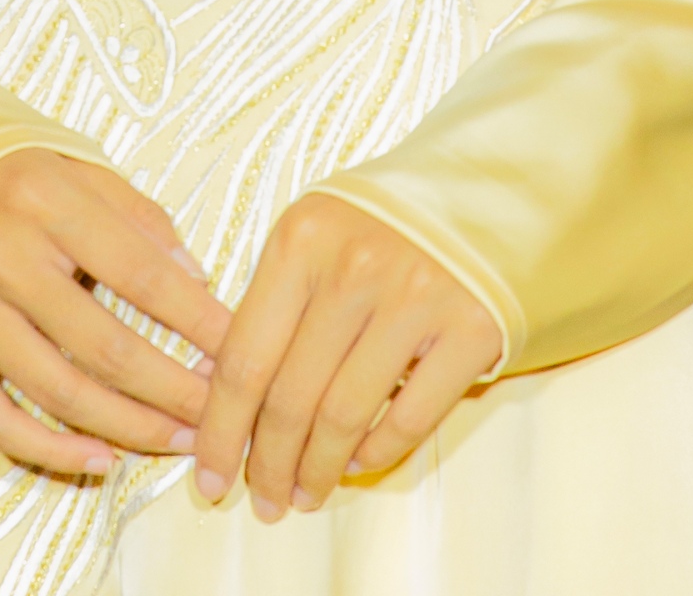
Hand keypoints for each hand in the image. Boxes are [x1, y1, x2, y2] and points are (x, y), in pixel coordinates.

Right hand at [0, 148, 229, 477]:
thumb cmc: (10, 181)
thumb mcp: (74, 170)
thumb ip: (137, 218)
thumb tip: (195, 280)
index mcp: (45, 201)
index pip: (140, 272)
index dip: (197, 318)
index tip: (239, 347)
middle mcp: (0, 256)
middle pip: (104, 347)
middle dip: (173, 388)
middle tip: (218, 412)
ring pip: (58, 392)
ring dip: (128, 426)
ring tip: (178, 439)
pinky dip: (51, 449)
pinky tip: (101, 457)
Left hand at [192, 193, 500, 521]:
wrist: (485, 191)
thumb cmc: (381, 224)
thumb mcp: (315, 236)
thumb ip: (273, 304)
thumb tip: (220, 401)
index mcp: (303, 238)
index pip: (244, 356)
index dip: (220, 430)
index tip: (207, 476)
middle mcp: (355, 265)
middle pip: (289, 396)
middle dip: (267, 464)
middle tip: (263, 500)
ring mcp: (416, 296)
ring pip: (343, 415)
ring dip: (316, 470)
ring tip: (304, 494)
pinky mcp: (471, 328)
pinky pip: (407, 418)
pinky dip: (374, 453)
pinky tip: (357, 462)